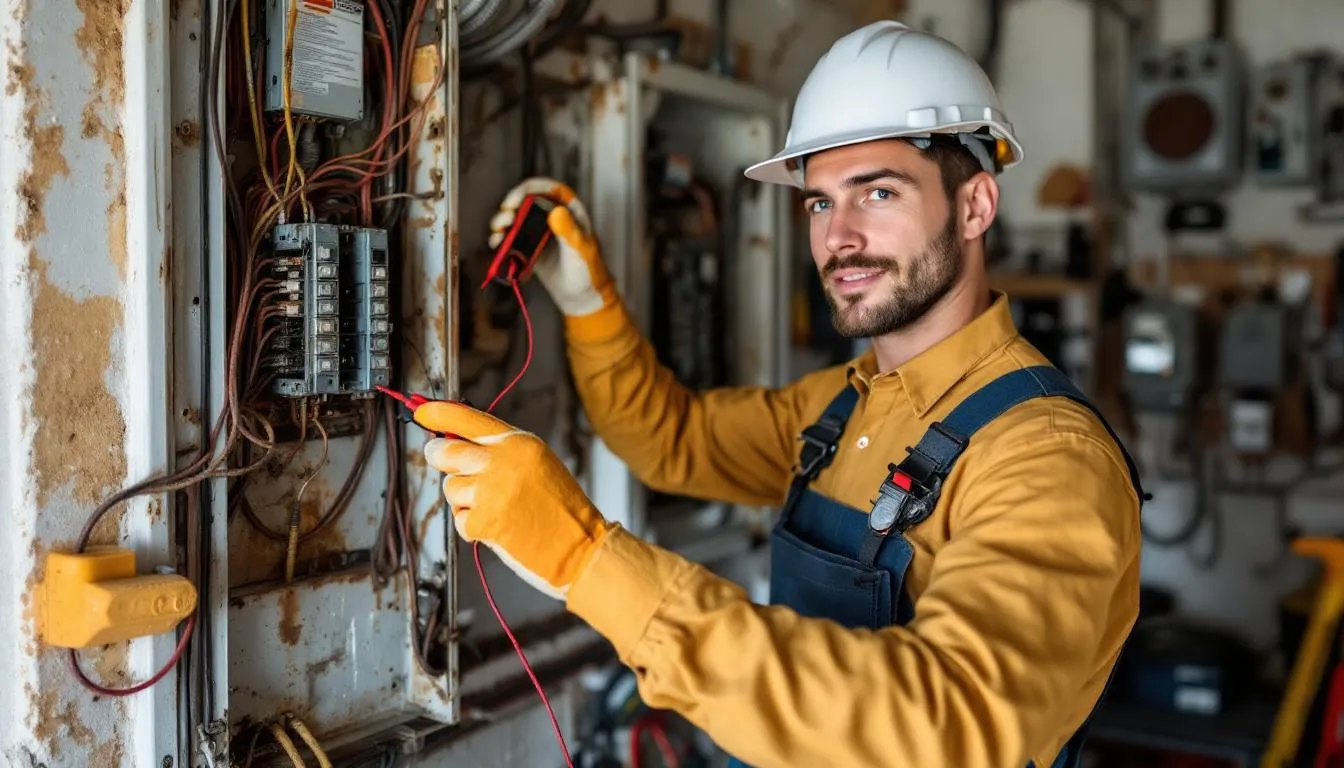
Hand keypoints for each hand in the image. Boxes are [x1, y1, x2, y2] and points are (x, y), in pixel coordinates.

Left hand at [416, 401, 614, 600]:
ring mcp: (491, 490)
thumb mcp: (537, 463)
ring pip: (450, 488)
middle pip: (446, 451)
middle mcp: (503, 461)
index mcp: (519, 443)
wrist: (580, 546)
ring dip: (464, 501)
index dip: (439, 413)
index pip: (468, 418)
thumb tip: (454, 441)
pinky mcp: (483, 520)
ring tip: (494, 508)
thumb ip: (500, 450)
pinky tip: (496, 527)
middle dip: (440, 460)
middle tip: (453, 470)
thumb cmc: (559, 508)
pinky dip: (472, 527)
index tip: (421, 411)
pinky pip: (459, 518)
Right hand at [489, 178, 618, 317]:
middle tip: (505, 217)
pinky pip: (512, 239)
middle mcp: (552, 218)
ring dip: (503, 222)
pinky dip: (502, 240)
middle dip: (511, 206)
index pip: (549, 189)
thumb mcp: (580, 249)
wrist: (582, 297)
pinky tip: (498, 245)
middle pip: (526, 201)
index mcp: (569, 211)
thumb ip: (569, 231)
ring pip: (515, 219)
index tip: (516, 199)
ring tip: (499, 231)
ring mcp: (539, 233)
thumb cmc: (588, 271)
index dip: (530, 188)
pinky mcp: (529, 248)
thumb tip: (555, 210)